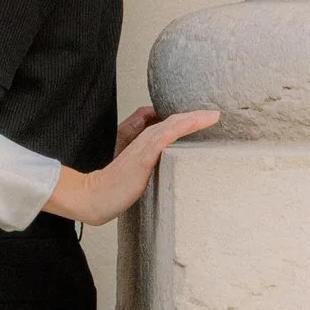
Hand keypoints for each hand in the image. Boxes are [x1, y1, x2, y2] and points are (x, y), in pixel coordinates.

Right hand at [44, 108, 218, 227]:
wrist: (93, 197)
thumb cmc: (113, 188)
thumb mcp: (134, 172)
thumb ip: (148, 162)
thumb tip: (166, 159)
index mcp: (142, 141)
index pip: (169, 125)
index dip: (187, 120)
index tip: (207, 119)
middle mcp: (143, 139)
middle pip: (174, 121)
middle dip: (195, 116)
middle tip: (216, 113)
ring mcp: (143, 146)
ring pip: (172, 124)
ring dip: (194, 118)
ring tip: (214, 115)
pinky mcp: (143, 157)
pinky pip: (166, 136)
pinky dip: (183, 126)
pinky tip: (198, 122)